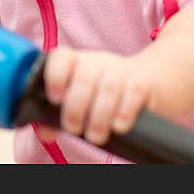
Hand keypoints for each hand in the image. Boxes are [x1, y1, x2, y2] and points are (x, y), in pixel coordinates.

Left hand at [42, 47, 157, 146]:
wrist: (149, 83)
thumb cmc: (104, 94)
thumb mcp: (80, 101)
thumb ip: (58, 115)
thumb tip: (44, 132)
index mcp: (77, 64)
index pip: (62, 57)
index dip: (56, 76)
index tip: (55, 98)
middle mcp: (98, 62)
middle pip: (85, 76)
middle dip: (76, 106)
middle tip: (74, 128)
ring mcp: (122, 69)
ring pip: (109, 86)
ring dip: (99, 115)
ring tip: (95, 136)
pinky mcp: (143, 81)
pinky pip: (134, 91)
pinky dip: (124, 111)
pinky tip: (118, 125)